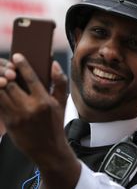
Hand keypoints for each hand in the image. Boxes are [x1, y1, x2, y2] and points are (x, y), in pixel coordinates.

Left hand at [0, 54, 79, 188]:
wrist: (47, 149)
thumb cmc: (55, 123)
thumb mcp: (62, 103)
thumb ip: (59, 82)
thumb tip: (54, 64)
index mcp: (44, 101)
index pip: (30, 78)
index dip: (22, 65)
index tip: (16, 56)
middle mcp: (29, 108)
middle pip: (10, 84)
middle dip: (5, 72)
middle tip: (4, 65)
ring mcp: (17, 116)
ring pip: (0, 93)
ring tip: (0, 75)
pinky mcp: (8, 122)